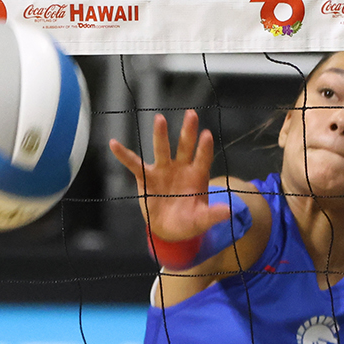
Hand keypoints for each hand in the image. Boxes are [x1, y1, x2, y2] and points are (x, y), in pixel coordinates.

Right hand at [107, 111, 232, 241]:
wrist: (168, 229)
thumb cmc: (189, 222)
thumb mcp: (202, 221)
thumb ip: (213, 215)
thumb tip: (230, 212)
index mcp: (197, 175)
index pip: (203, 158)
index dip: (204, 148)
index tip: (207, 135)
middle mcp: (181, 168)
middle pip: (185, 146)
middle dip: (188, 131)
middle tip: (191, 114)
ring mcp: (163, 170)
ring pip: (162, 149)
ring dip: (161, 134)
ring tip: (160, 119)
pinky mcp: (146, 176)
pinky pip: (134, 164)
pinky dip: (124, 154)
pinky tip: (114, 144)